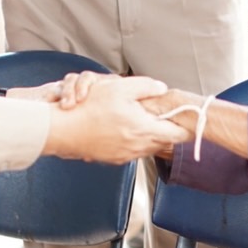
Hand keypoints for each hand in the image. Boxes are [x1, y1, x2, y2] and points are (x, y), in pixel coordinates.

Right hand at [44, 76, 190, 162]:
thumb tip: (162, 89)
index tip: (186, 118)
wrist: (62, 130)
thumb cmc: (88, 108)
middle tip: (162, 114)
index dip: (185, 125)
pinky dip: (134, 141)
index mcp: (144, 130)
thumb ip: (146, 87)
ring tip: (139, 119)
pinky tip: (123, 128)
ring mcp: (126, 156)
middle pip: (165, 142)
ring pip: (149, 147)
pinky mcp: (114, 159)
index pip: (178, 135)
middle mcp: (138, 147)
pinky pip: (133, 151)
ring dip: (150, 135)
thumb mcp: (120, 88)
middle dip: (166, 129)